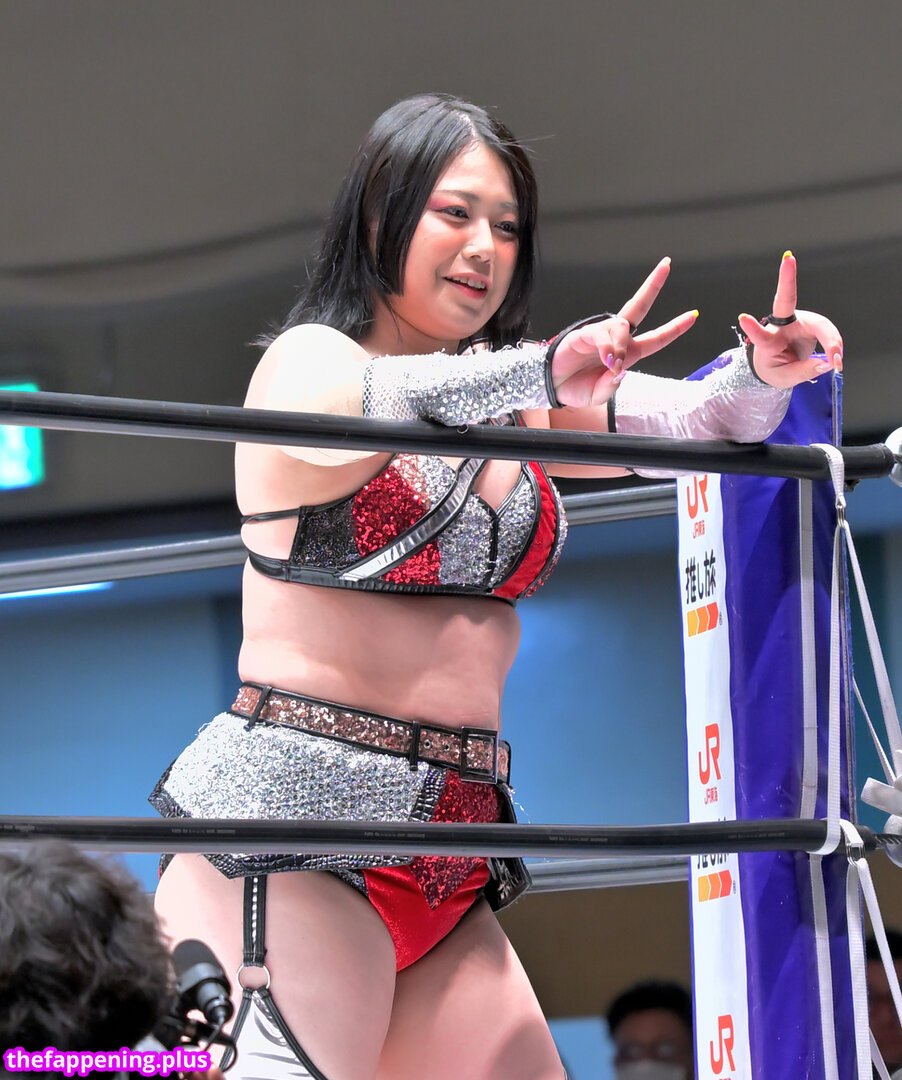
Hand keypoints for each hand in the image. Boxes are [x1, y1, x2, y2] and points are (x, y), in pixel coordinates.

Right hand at [549, 257, 697, 406]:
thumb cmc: (576, 388)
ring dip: (620, 344)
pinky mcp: (585, 333)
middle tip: (666, 265)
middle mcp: (617, 339)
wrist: (552, 386)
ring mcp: (601, 333)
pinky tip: (606, 359)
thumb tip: (620, 370)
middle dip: (653, 286)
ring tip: (611, 364)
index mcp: (628, 354)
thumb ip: (612, 386)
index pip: (656, 338)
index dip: (675, 328)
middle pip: (639, 307)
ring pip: (622, 326)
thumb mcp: (599, 395)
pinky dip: (607, 346)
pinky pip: (602, 333)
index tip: (693, 315)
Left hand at [737, 252, 843, 388]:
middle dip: (786, 277)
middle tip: (788, 258)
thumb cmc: (775, 368)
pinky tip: (836, 356)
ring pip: (819, 324)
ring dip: (832, 341)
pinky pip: (828, 330)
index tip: (742, 317)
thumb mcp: (785, 378)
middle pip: (786, 299)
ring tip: (836, 360)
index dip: (752, 327)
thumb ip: (805, 371)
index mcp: (768, 341)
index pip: (760, 334)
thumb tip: (828, 363)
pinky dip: (834, 344)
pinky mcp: (811, 322)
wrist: (778, 364)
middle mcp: (781, 325)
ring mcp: (797, 320)